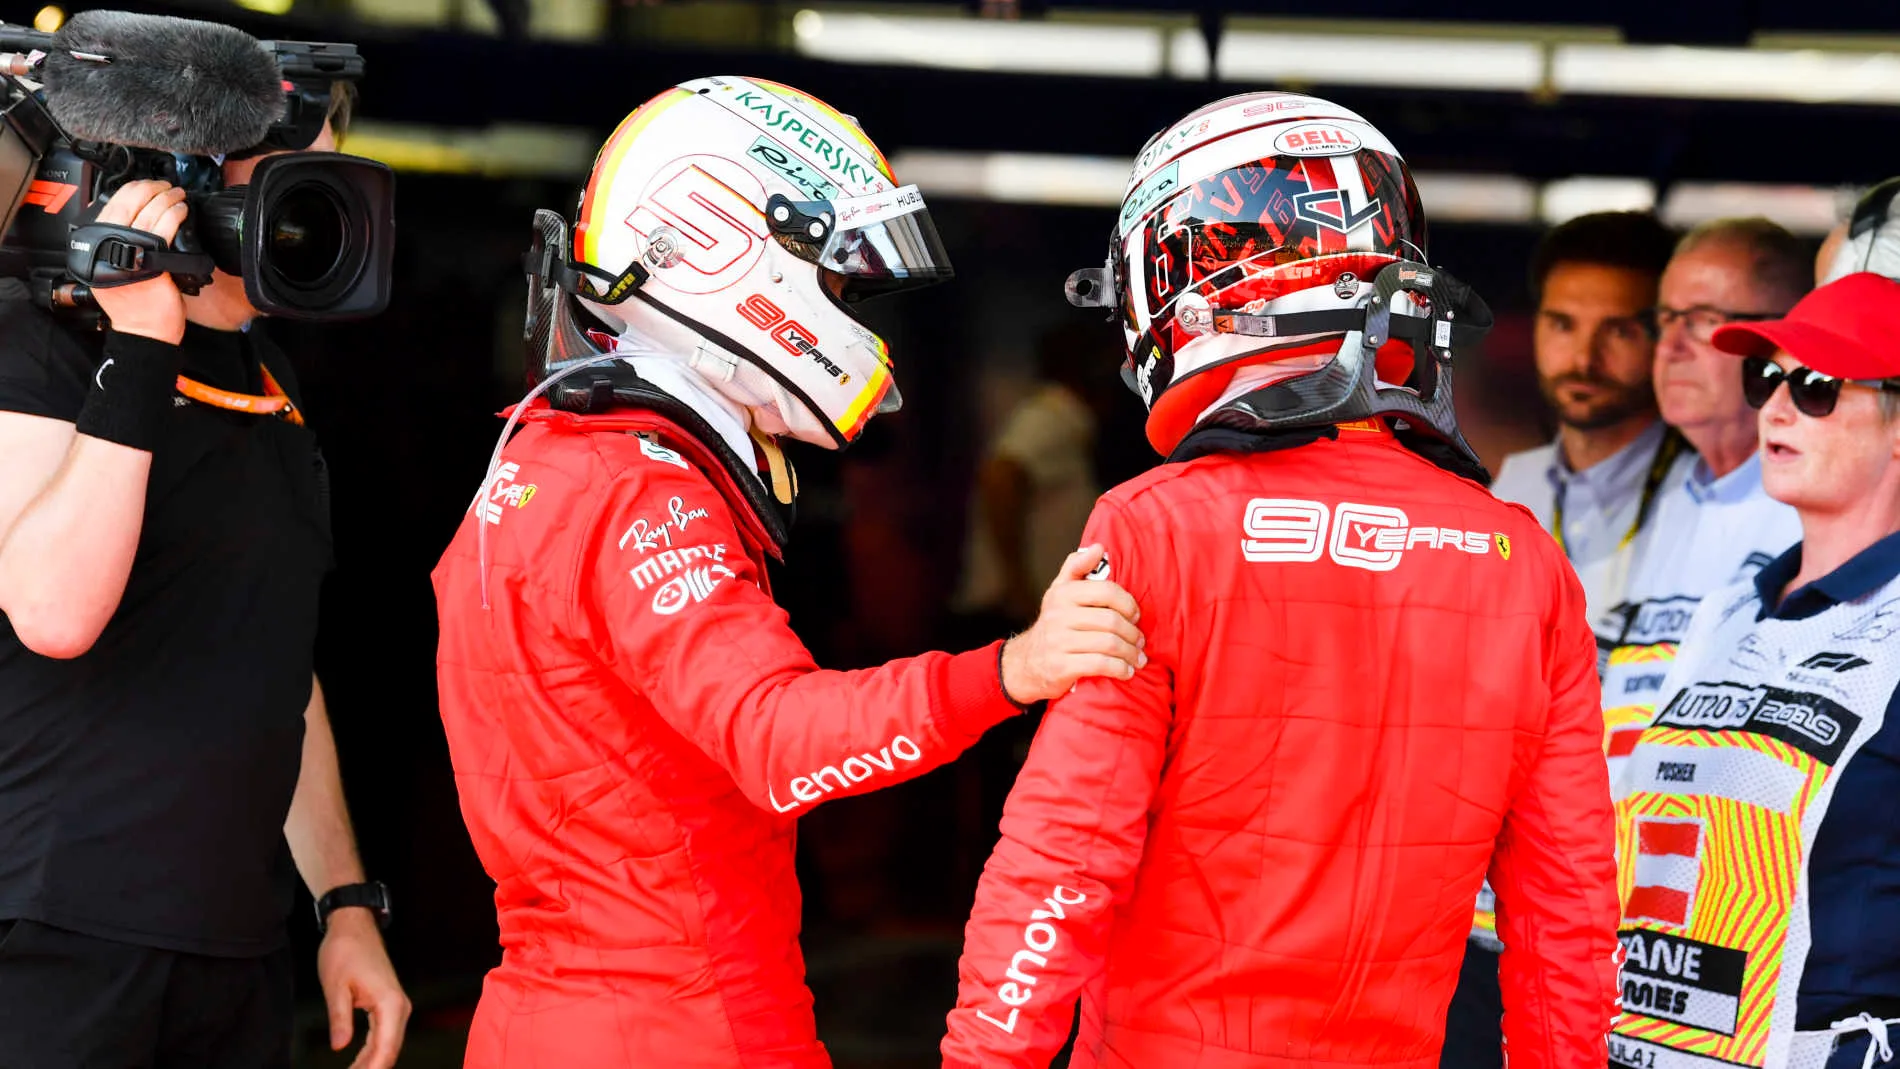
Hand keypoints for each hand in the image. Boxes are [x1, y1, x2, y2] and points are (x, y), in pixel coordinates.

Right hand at [87, 180, 189, 344]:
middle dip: (149, 188)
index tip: (146, 185)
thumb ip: (113, 243)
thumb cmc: (133, 304)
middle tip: (164, 186)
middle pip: (127, 203)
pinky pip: (163, 227)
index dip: (131, 189)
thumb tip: (128, 214)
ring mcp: (128, 253)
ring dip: (166, 197)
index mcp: (95, 245)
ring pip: (148, 212)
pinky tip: (182, 209)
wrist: (144, 331)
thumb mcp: (111, 269)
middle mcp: (107, 246)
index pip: (111, 205)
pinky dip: (174, 213)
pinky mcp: (151, 260)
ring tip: (177, 194)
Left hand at [317, 909, 410, 1068]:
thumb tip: (340, 1046)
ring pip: (388, 1046)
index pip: (386, 1049)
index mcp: (389, 1003)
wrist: (354, 926)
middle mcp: (399, 1007)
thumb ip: (339, 1018)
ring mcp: (396, 1006)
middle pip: (390, 1051)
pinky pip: (384, 1036)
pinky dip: (371, 1052)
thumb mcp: (335, 986)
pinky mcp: (389, 1005)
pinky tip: (358, 1063)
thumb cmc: (345, 950)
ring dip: (370, 1063)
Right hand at [1000, 545, 1145, 703]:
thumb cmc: (1054, 624)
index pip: (1106, 591)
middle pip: (1111, 621)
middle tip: (1140, 642)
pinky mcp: (1061, 667)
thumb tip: (1099, 547)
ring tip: (1137, 659)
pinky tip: (1126, 672)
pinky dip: (1119, 669)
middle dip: (1132, 634)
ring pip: (1108, 644)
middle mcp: (1059, 616)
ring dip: (1130, 654)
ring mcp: (1059, 642)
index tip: (1135, 616)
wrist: (1026, 663)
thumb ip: (1077, 567)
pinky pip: (1099, 665)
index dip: (1128, 604)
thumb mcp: (1059, 592)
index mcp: (1063, 594)